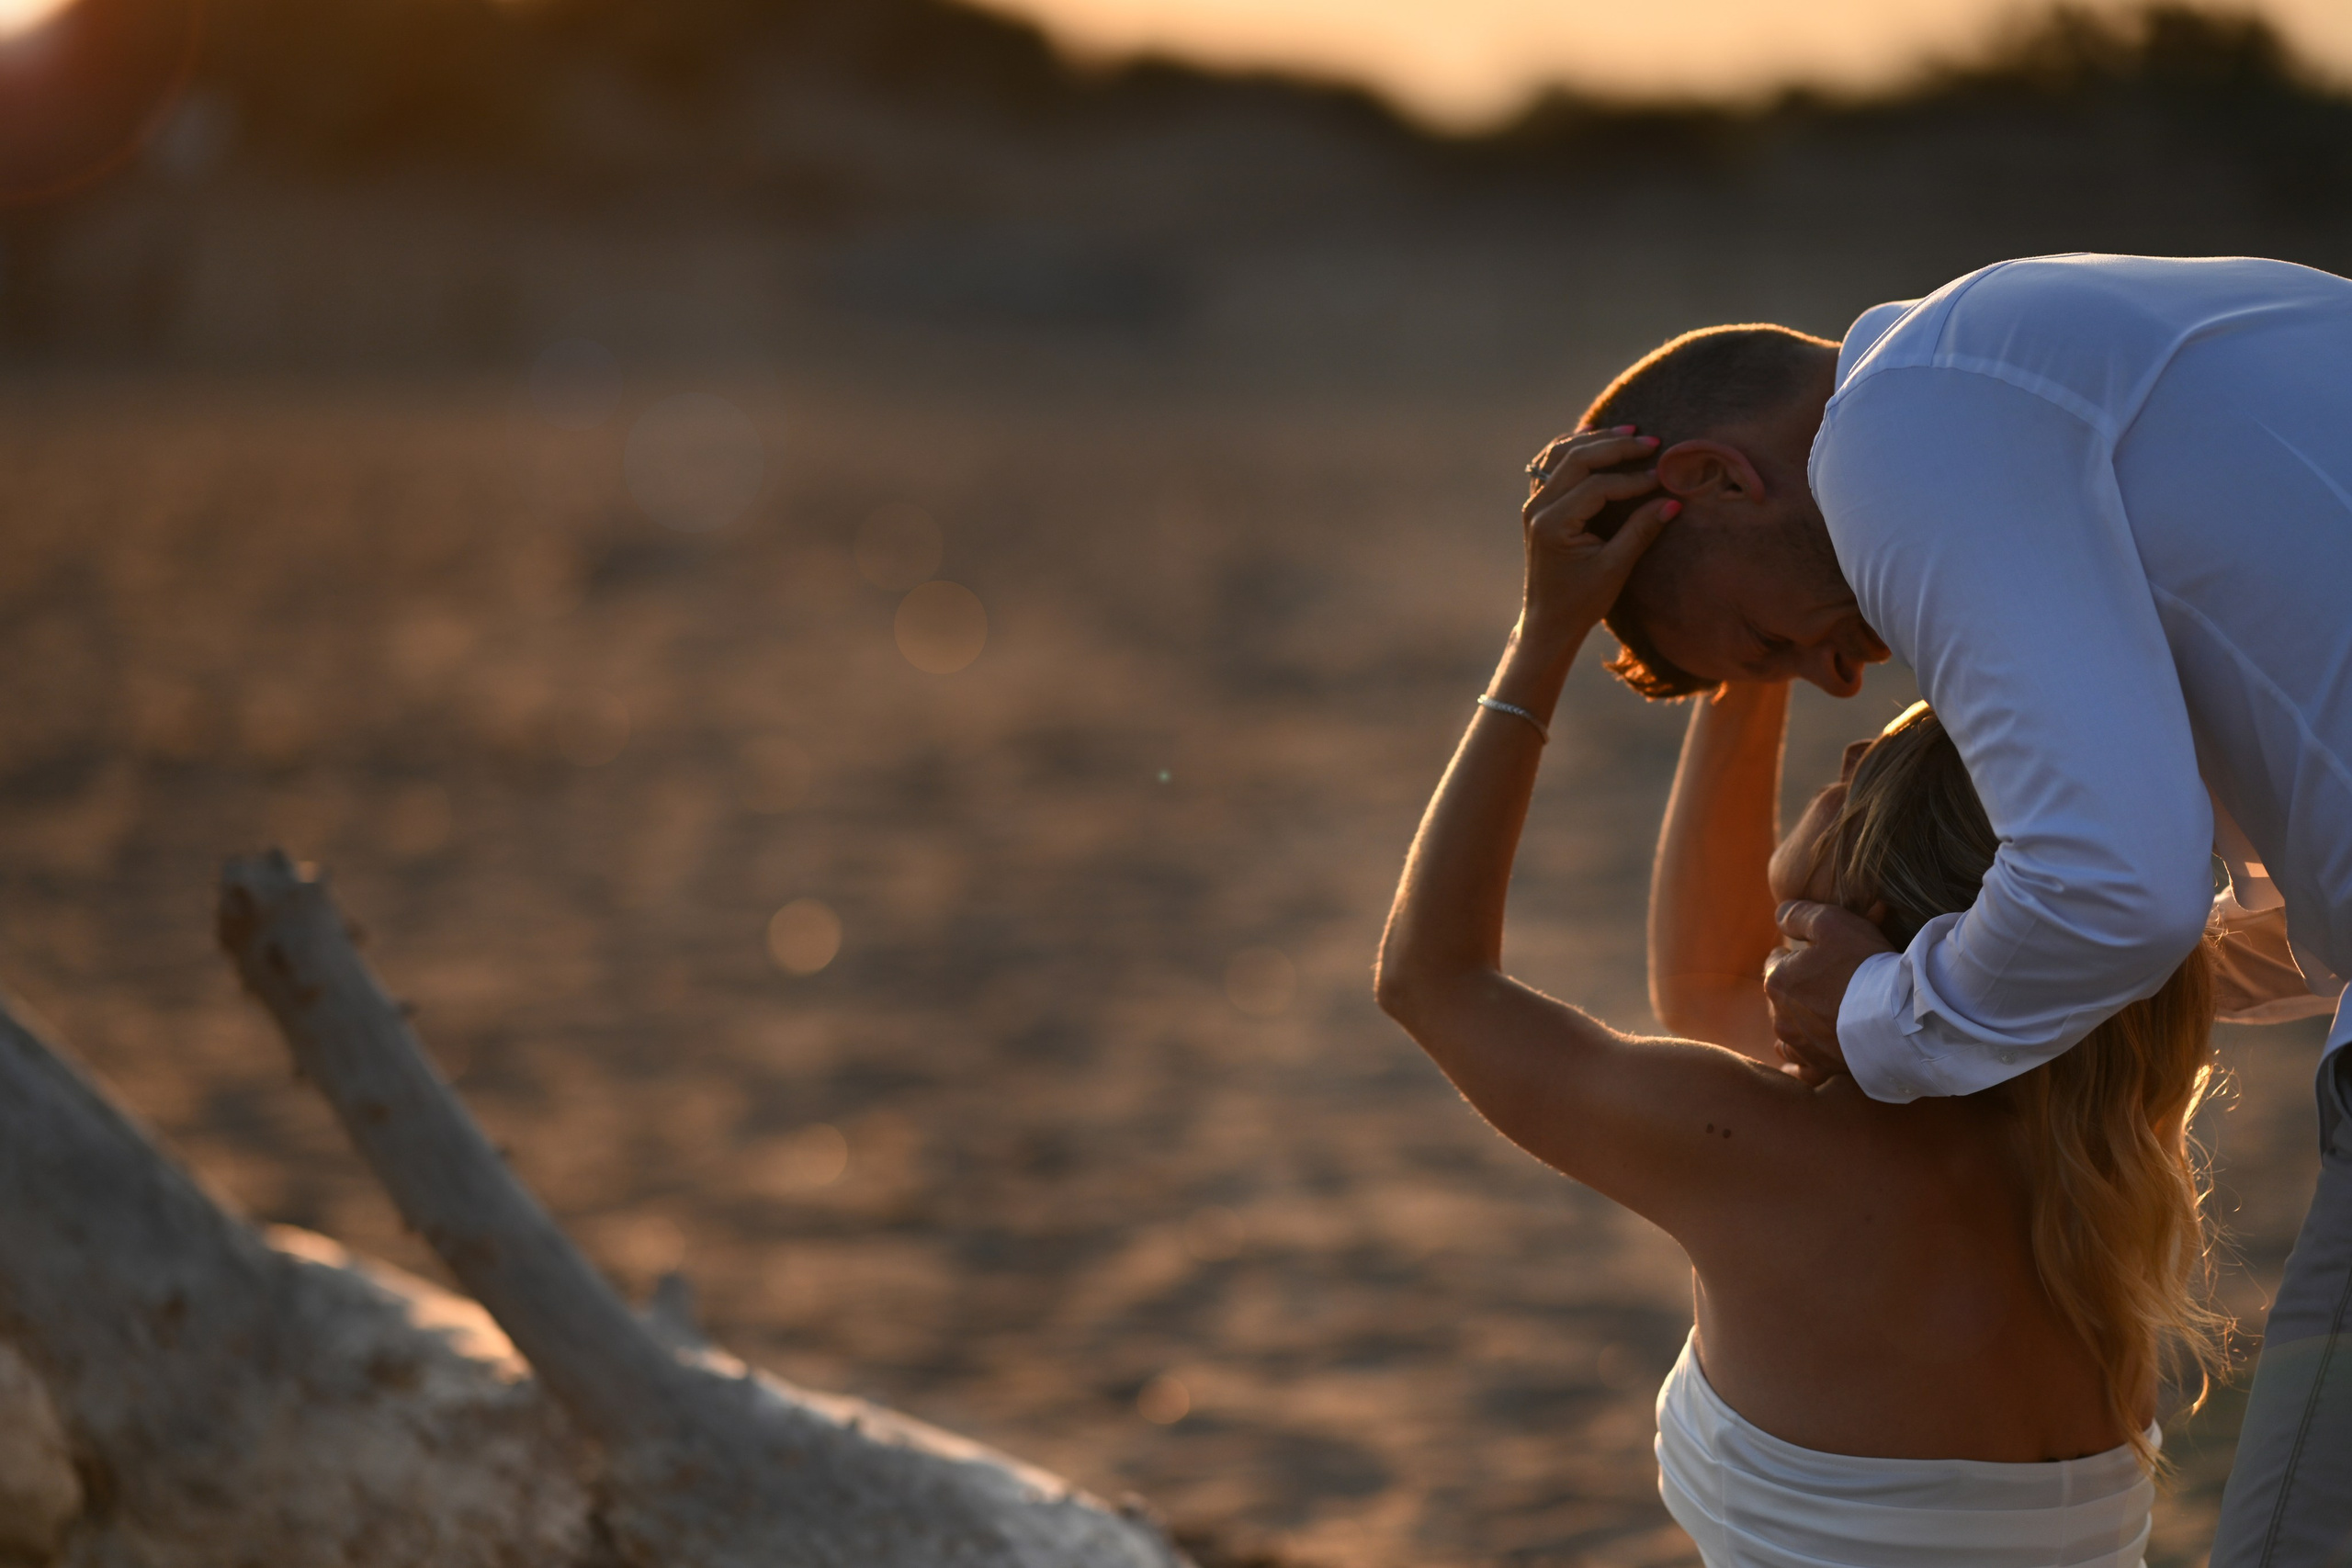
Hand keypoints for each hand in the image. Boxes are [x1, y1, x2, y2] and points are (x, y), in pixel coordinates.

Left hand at [1518, 427, 1674, 648]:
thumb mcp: (1615, 569)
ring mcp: (1534, 504)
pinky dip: (1573, 447)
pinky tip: (1593, 435)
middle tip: (1652, 441)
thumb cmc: (1581, 601)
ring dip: (1595, 440)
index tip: (1663, 477)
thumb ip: (1640, 532)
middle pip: (1576, 459)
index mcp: (1553, 524)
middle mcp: (1538, 508)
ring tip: (1629, 431)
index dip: (1633, 479)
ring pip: (1560, 454)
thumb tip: (1672, 501)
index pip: (1597, 486)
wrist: (1549, 620)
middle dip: (1616, 447)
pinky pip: (1551, 464)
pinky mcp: (1538, 505)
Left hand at [1763, 900, 1894, 1083]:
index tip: (1818, 956)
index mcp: (1777, 982)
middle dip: (1797, 989)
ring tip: (1824, 1016)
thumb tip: (1779, 915)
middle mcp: (1780, 1017)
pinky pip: (1803, 1065)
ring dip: (1800, 1023)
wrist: (1897, 1017)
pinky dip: (1807, 1058)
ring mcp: (1799, 1046)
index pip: (1776, 961)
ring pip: (1788, 1032)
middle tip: (1828, 983)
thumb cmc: (1864, 965)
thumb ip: (1798, 915)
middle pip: (1782, 997)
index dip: (1796, 955)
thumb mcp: (1831, 921)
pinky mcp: (1819, 1067)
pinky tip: (1817, 1053)